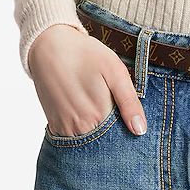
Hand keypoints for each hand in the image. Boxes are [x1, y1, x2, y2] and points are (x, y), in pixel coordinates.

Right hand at [28, 23, 146, 137]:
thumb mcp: (115, 71)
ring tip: (96, 104)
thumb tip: (140, 131)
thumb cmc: (86, 55)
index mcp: (99, 115)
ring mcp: (65, 129)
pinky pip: (73, 140)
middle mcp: (80, 128)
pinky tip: (85, 111)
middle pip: (105, 143)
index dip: (128, 130)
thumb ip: (129, 102)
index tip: (130, 121)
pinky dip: (82, 131)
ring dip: (97, 133)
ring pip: (89, 143)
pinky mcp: (54, 126)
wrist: (49, 46)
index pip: (121, 137)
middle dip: (113, 135)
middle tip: (110, 105)